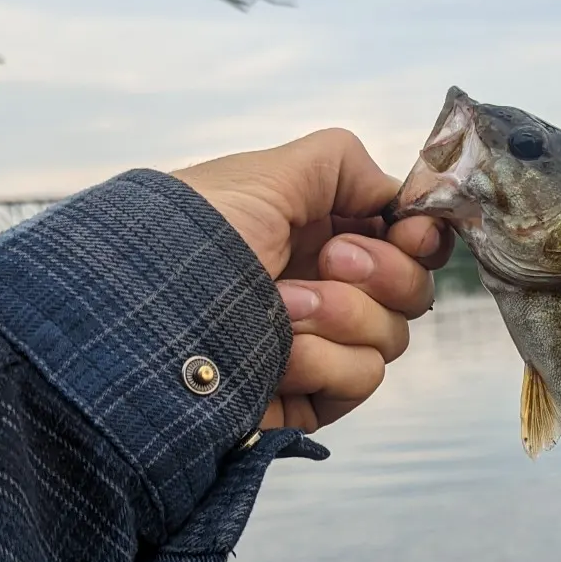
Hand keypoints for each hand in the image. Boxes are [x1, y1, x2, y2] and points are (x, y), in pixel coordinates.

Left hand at [173, 128, 454, 432]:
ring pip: (391, 336)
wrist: (141, 317)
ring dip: (342, 316)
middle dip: (382, 272)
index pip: (406, 240)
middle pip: (412, 289)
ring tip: (282, 306)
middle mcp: (325, 287)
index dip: (419, 237)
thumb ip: (345, 164)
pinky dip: (324, 361)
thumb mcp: (268, 173)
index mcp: (318, 233)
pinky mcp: (311, 397)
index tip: (409, 234)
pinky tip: (278, 353)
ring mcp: (320, 345)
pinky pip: (360, 378)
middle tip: (331, 260)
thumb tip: (397, 194)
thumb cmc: (193, 235)